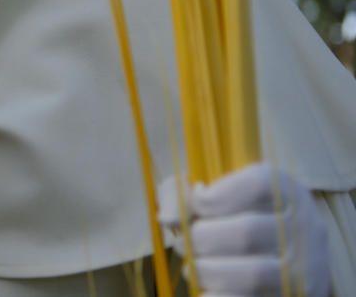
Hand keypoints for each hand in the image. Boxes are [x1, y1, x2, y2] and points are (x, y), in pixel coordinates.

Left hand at [158, 163, 329, 296]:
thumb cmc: (238, 216)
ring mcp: (304, 269)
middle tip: (184, 243)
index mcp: (285, 191)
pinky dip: (216, 296)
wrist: (286, 259)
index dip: (212, 198)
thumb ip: (184, 193)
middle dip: (199, 239)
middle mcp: (303, 229)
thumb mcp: (220, 191)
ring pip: (251, 275)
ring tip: (193, 268)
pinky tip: (206, 288)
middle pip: (246, 233)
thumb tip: (168, 216)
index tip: (194, 204)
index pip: (256, 186)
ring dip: (206, 272)